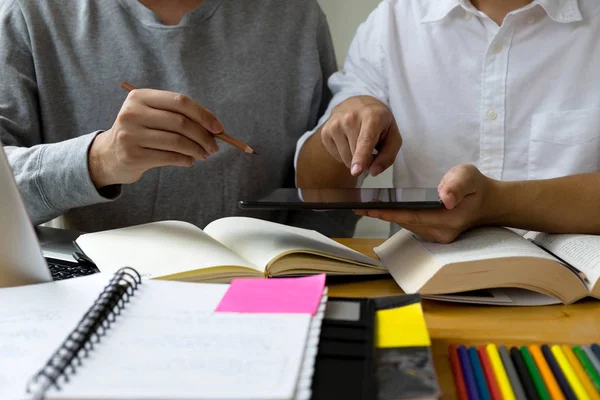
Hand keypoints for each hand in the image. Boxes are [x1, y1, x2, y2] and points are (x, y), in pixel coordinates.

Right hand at [89, 89, 223, 187]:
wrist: (109, 155)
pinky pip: (170, 157)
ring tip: (204, 154)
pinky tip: (189, 160)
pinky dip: (185, 160)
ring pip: (177, 142)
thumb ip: (179, 116)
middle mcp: (133, 113)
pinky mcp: (133, 155)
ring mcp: (131, 135)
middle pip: (181, 123)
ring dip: (197, 150)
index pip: (180, 102)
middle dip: (203, 136)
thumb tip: (214, 128)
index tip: (219, 128)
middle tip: (214, 147)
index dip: (204, 115)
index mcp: (140, 97)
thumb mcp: (153, 116)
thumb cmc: (141, 133)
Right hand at [320, 95, 401, 176]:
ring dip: (354, 158)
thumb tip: (373, 172)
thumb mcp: (393, 135)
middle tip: (371, 147)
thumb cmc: (379, 123)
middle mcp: (350, 117)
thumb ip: (388, 156)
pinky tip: (348, 141)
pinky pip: (336, 156)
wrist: (358, 104)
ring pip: (345, 158)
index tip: (355, 171)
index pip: (365, 140)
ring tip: (359, 142)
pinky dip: (344, 155)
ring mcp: (334, 124)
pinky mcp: (325, 131)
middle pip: (356, 154)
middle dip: (366, 160)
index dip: (361, 157)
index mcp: (372, 116)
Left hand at [354, 165, 498, 242]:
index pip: (412, 216)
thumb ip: (457, 184)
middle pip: (405, 223)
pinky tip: (383, 209)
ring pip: (406, 225)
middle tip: (357, 206)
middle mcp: (440, 233)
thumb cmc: (476, 187)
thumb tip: (445, 198)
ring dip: (387, 216)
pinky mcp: (434, 236)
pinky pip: (411, 225)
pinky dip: (397, 217)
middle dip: (381, 214)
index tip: (369, 208)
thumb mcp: (469, 176)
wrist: (489, 204)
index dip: (389, 212)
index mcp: (448, 220)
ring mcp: (437, 237)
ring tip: (365, 206)